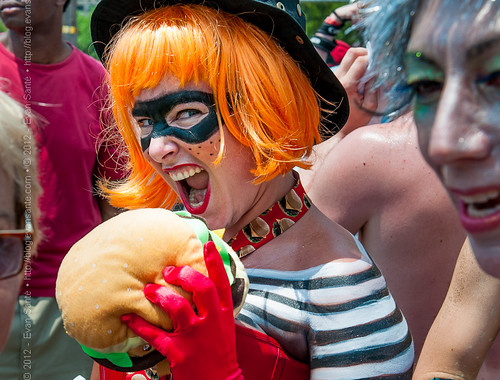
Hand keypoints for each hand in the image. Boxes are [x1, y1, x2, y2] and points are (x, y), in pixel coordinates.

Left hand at [121, 242, 242, 379]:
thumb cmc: (218, 352)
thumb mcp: (222, 326)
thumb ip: (213, 307)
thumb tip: (197, 285)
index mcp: (224, 313)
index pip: (221, 282)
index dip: (214, 262)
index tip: (206, 244)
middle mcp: (212, 322)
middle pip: (201, 288)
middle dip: (183, 275)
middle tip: (169, 271)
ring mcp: (196, 337)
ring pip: (178, 307)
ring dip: (160, 295)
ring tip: (148, 290)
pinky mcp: (180, 353)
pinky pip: (156, 335)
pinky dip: (140, 324)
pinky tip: (129, 317)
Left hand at [335, 47, 377, 132]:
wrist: (337, 130)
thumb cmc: (354, 121)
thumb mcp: (370, 106)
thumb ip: (374, 87)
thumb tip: (377, 71)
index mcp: (347, 85)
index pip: (361, 61)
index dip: (373, 58)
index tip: (381, 63)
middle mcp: (337, 78)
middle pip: (352, 53)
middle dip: (366, 53)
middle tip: (374, 61)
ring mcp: (333, 78)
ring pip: (347, 58)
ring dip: (360, 59)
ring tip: (369, 69)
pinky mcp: (333, 80)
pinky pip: (345, 65)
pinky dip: (355, 66)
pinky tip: (361, 76)